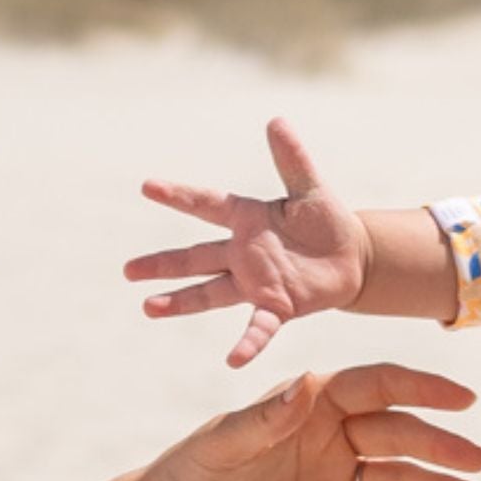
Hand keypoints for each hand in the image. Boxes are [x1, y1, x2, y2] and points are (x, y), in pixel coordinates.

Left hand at [65, 364, 480, 480]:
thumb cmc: (183, 476)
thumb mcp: (219, 445)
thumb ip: (264, 419)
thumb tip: (306, 387)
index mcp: (306, 403)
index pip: (376, 387)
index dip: (422, 390)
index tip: (463, 399)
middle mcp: (326, 436)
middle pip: (397, 435)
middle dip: (441, 446)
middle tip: (480, 464)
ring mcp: (328, 480)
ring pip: (394, 480)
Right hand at [127, 118, 370, 368]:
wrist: (352, 258)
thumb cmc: (326, 221)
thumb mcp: (310, 187)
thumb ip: (292, 159)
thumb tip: (276, 121)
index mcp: (247, 219)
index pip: (205, 204)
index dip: (178, 195)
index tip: (147, 186)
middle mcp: (242, 253)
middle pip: (195, 258)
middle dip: (162, 264)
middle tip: (128, 270)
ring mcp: (256, 283)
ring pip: (210, 293)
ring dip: (181, 302)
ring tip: (148, 308)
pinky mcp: (278, 307)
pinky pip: (259, 328)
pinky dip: (247, 343)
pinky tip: (232, 360)